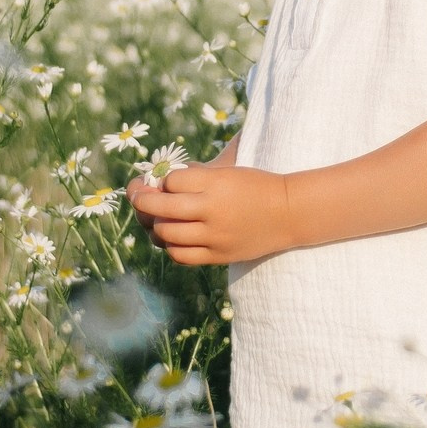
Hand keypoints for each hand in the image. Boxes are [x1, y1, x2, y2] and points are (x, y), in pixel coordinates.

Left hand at [127, 162, 300, 264]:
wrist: (289, 213)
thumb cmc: (256, 186)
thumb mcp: (228, 172)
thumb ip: (197, 177)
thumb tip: (159, 183)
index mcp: (216, 183)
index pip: (172, 180)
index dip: (163, 180)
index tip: (165, 181)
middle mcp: (212, 210)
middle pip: (161, 207)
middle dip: (141, 200)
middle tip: (137, 196)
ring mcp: (214, 236)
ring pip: (166, 233)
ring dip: (154, 225)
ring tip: (154, 219)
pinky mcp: (218, 255)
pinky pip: (180, 255)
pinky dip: (169, 246)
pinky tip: (171, 238)